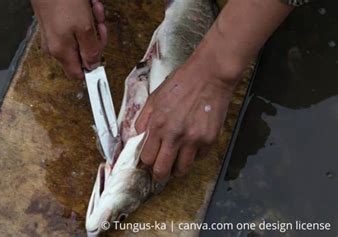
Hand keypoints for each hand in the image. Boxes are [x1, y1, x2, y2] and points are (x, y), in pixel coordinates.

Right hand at [30, 0, 107, 78]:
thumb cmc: (63, 1)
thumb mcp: (84, 28)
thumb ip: (91, 50)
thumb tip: (93, 67)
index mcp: (61, 52)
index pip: (78, 74)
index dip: (93, 65)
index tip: (100, 49)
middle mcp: (55, 47)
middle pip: (83, 53)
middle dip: (96, 37)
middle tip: (99, 23)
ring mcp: (54, 34)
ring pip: (81, 37)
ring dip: (92, 23)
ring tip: (93, 7)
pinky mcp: (54, 23)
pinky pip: (75, 25)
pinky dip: (84, 15)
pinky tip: (86, 4)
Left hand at [135, 61, 235, 180]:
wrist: (209, 75)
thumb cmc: (181, 83)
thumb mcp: (154, 98)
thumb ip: (143, 121)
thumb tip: (137, 139)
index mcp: (158, 125)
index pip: (146, 157)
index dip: (146, 161)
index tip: (148, 160)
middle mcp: (175, 135)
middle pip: (162, 170)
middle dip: (158, 174)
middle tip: (159, 171)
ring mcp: (194, 139)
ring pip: (182, 170)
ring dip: (177, 169)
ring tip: (175, 161)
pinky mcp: (209, 140)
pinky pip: (199, 158)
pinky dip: (193, 155)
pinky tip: (191, 145)